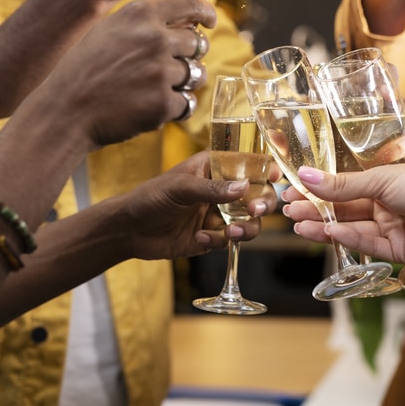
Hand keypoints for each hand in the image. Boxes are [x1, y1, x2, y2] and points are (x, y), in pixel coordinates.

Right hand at [37, 0, 216, 147]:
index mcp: (141, 15)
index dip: (206, 12)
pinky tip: (149, 109)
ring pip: (197, 74)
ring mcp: (161, 72)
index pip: (190, 3)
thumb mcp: (109, 31)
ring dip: (184, 83)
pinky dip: (173, 109)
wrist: (65, 110)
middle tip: (168, 68)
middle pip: (198, 43)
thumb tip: (187, 21)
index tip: (211, 22)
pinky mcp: (163, 103)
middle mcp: (155, 39)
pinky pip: (186, 104)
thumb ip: (144, 23)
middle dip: (190, 56)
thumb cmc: (84, 70)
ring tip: (157, 90)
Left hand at [119, 153, 264, 259]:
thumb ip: (212, 188)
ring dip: (246, 228)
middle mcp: (221, 190)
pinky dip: (218, 241)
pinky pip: (229, 241)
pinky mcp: (212, 236)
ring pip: (249, 222)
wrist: (130, 230)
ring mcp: (218, 214)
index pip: (248, 164)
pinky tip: (199, 238)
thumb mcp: (181, 188)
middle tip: (255, 211)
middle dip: (262, 204)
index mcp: (214, 168)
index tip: (274, 177)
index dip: (265, 169)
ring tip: (231, 234)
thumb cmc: (150, 197)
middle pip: (257, 195)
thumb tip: (244, 187)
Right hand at [283, 162, 404, 265]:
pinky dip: (345, 238)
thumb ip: (342, 185)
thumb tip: (306, 176)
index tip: (293, 190)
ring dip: (323, 226)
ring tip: (297, 224)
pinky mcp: (396, 251)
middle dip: (315, 210)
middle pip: (343, 209)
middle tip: (289, 210)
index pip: (344, 187)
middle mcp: (386, 205)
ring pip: (349, 228)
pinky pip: (366, 244)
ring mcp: (390, 228)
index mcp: (385, 182)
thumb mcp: (380, 180)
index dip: (319, 190)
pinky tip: (326, 231)